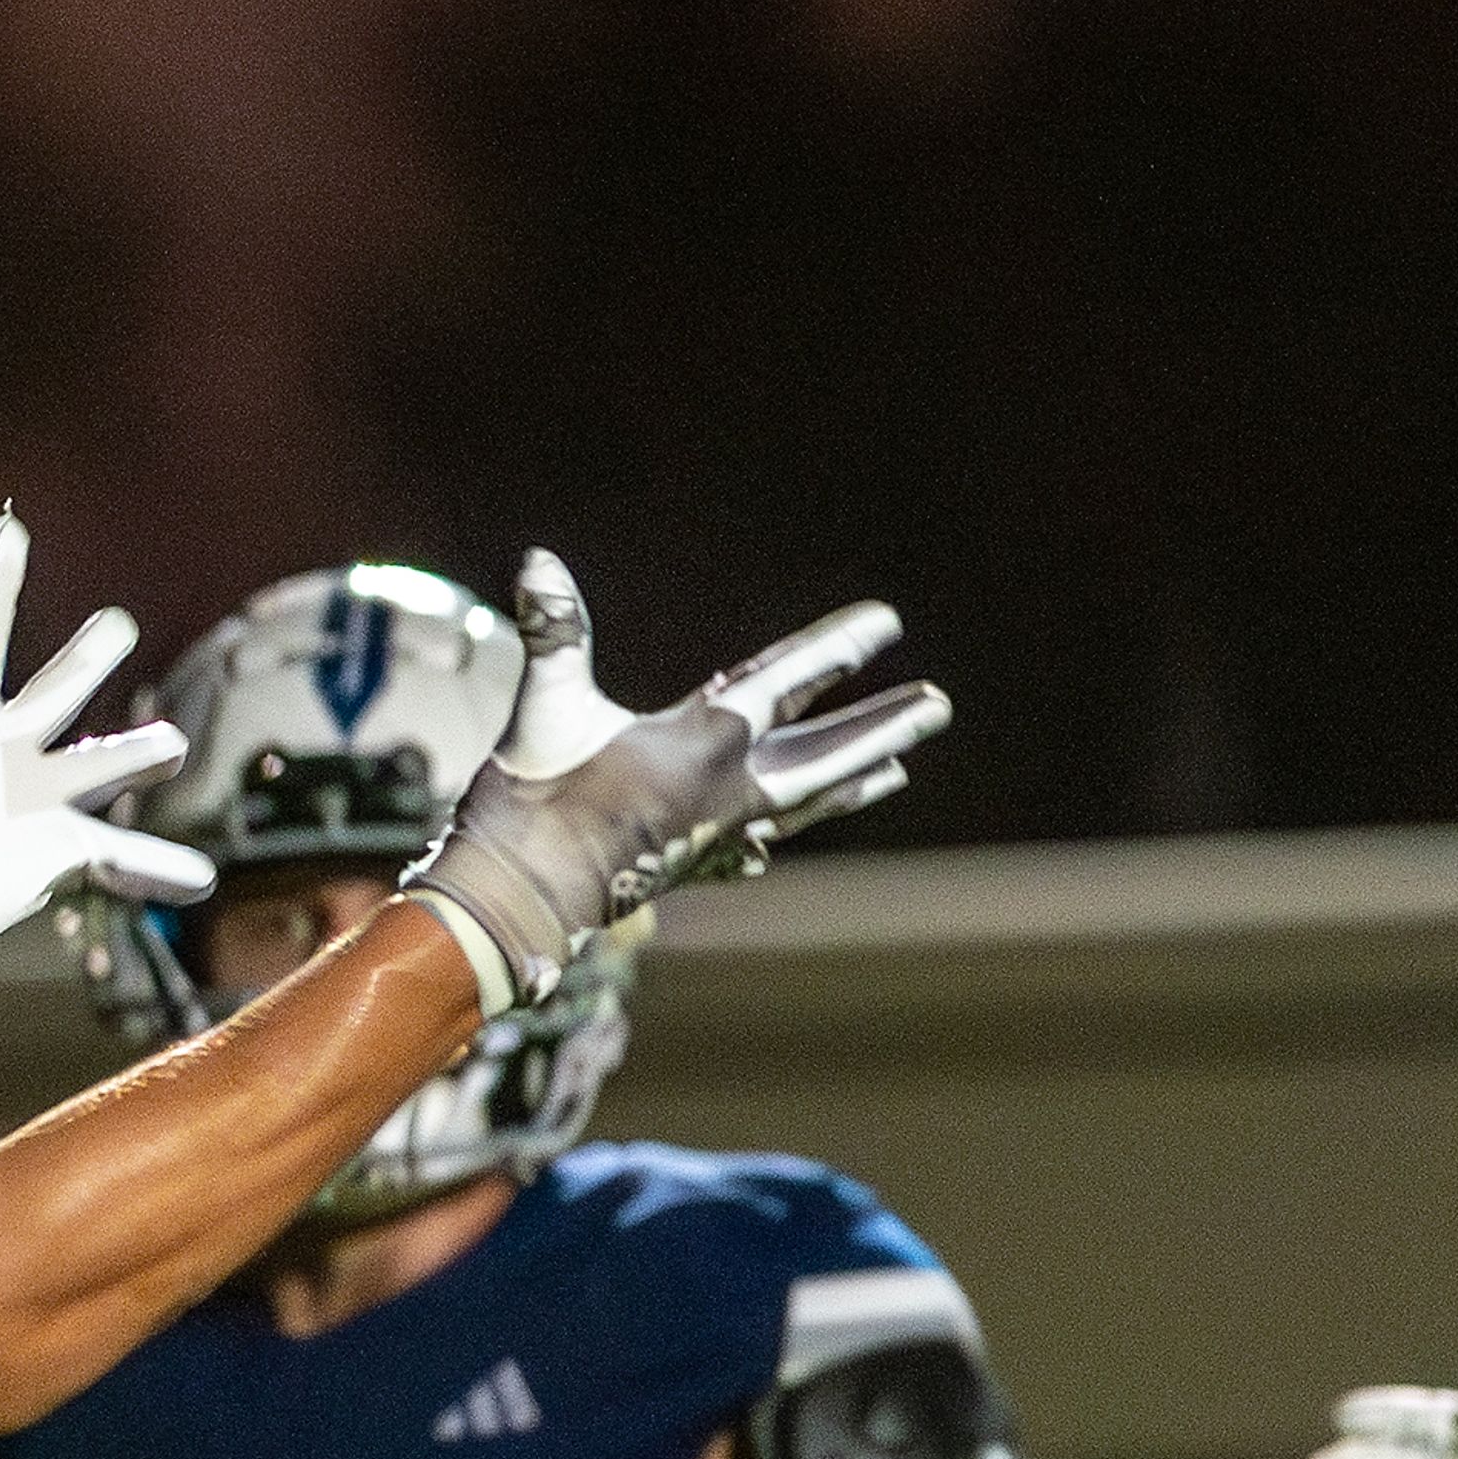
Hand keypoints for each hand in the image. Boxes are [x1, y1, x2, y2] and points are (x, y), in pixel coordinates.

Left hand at [0, 513, 214, 1006]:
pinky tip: (199, 877)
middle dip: (87, 658)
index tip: (5, 528)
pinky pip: (116, 858)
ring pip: (95, 767)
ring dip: (135, 755)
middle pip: (52, 691)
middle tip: (117, 624)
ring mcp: (25, 800)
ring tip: (174, 741)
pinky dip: (156, 867)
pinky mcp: (49, 852)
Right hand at [401, 554, 946, 1009]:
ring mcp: (715, 836)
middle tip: (938, 707)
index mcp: (704, 744)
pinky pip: (749, 848)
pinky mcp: (688, 866)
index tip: (888, 623)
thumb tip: (538, 559)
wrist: (519, 899)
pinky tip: (766, 850)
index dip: (837, 648)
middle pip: (825, 753)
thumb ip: (554, 630)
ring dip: (851, 782)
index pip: (785, 682)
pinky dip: (769, 839)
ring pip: (804, 803)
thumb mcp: (548, 704)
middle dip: (883, 727)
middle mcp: (728, 792)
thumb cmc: (536, 795)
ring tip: (897, 771)